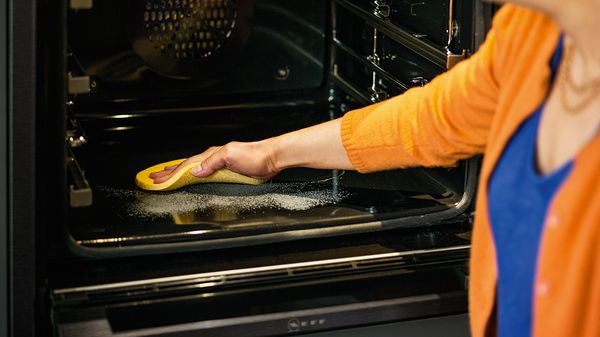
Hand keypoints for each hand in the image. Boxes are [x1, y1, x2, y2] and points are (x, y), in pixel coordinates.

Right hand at [149, 140, 278, 183]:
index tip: (157, 179)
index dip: (171, 174)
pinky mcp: (227, 171)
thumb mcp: (230, 155)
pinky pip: (204, 174)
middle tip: (154, 177)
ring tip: (166, 175)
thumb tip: (194, 170)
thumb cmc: (255, 155)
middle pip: (186, 167)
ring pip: (193, 169)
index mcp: (211, 155)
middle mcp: (213, 159)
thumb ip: (212, 162)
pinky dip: (193, 175)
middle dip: (169, 172)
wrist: (271, 157)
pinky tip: (191, 177)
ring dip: (178, 173)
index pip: (186, 166)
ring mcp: (219, 165)